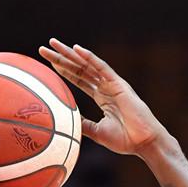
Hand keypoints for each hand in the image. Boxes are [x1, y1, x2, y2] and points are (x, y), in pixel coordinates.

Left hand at [39, 39, 164, 156]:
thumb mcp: (97, 132)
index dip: (63, 70)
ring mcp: (112, 83)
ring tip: (53, 44)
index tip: (48, 63)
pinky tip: (76, 49)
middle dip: (61, 58)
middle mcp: (106, 86)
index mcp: (102, 96)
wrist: (144, 142)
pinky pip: (102, 67)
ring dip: (70, 53)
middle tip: (44, 48)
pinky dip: (89, 58)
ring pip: (87, 64)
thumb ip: (83, 124)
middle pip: (79, 68)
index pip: (79, 79)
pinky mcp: (119, 84)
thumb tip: (66, 121)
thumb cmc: (125, 140)